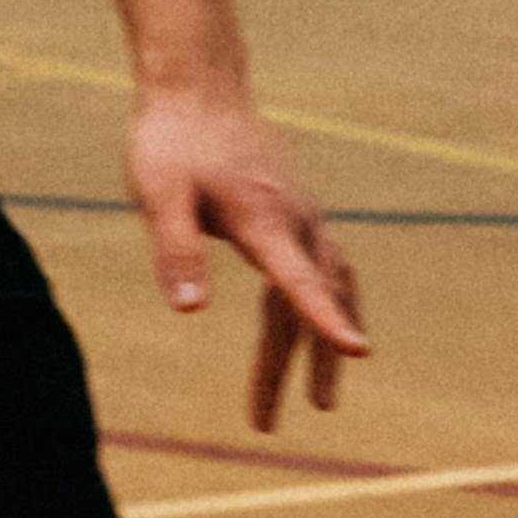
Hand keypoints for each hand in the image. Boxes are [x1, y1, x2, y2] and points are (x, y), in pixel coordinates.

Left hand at [128, 84, 365, 428]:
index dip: (326, 318)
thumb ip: (174, 249)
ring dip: (319, 346)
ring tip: (314, 402)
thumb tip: (187, 311)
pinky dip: (322, 310)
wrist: (198, 93)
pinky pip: (322, 274)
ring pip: (328, 290)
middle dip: (299, 364)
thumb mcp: (158, 194)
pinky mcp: (295, 219)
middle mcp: (297, 224)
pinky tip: (307, 339)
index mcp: (265, 221)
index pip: (300, 280)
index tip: (360, 352)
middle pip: (311, 302)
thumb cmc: (171, 144)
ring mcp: (303, 221)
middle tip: (272, 424)